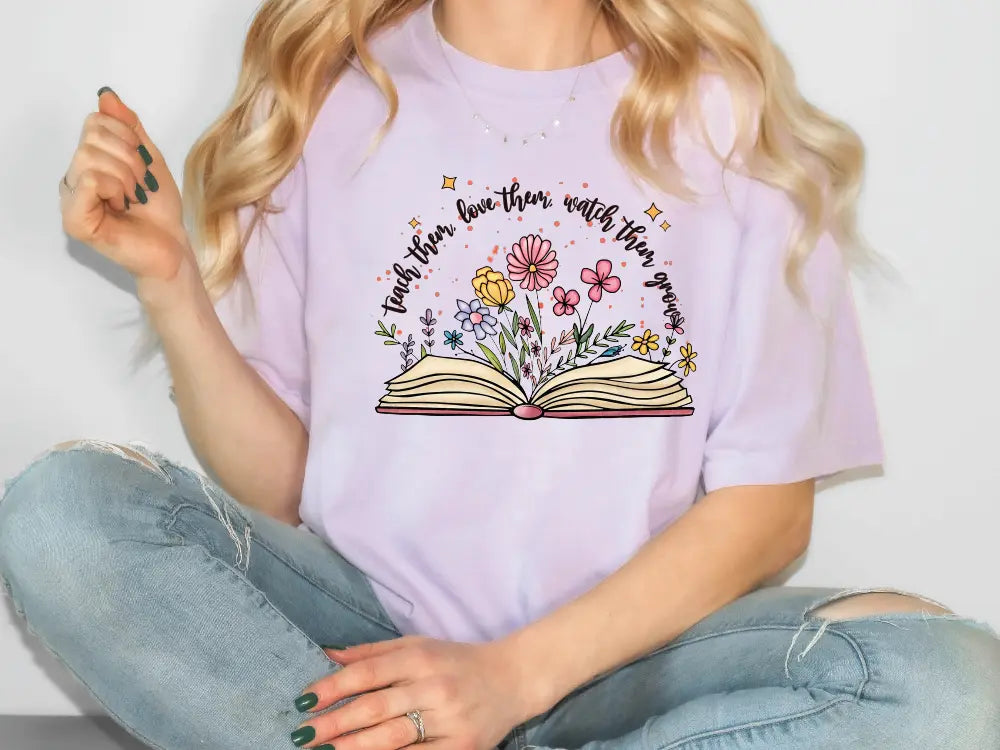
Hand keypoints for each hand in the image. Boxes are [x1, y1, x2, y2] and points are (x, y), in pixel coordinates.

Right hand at [60, 86, 192, 283]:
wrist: (173, 245)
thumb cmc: (159, 208)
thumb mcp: (149, 158)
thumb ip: (128, 127)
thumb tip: (106, 95)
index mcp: (88, 162)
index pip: (96, 122)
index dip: (127, 138)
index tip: (143, 166)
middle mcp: (73, 178)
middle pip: (91, 137)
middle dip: (129, 159)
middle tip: (140, 186)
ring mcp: (70, 199)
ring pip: (90, 157)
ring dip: (126, 177)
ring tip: (133, 198)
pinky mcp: (74, 220)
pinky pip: (90, 180)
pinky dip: (115, 189)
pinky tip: (122, 207)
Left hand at [292, 636, 529, 749]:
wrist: (514, 679)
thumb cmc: (458, 662)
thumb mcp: (418, 645)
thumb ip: (373, 653)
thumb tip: (328, 654)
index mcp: (420, 657)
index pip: (367, 673)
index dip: (332, 687)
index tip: (303, 701)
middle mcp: (433, 686)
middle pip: (375, 707)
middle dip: (335, 723)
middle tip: (303, 735)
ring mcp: (449, 720)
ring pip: (393, 737)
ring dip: (354, 746)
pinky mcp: (462, 748)